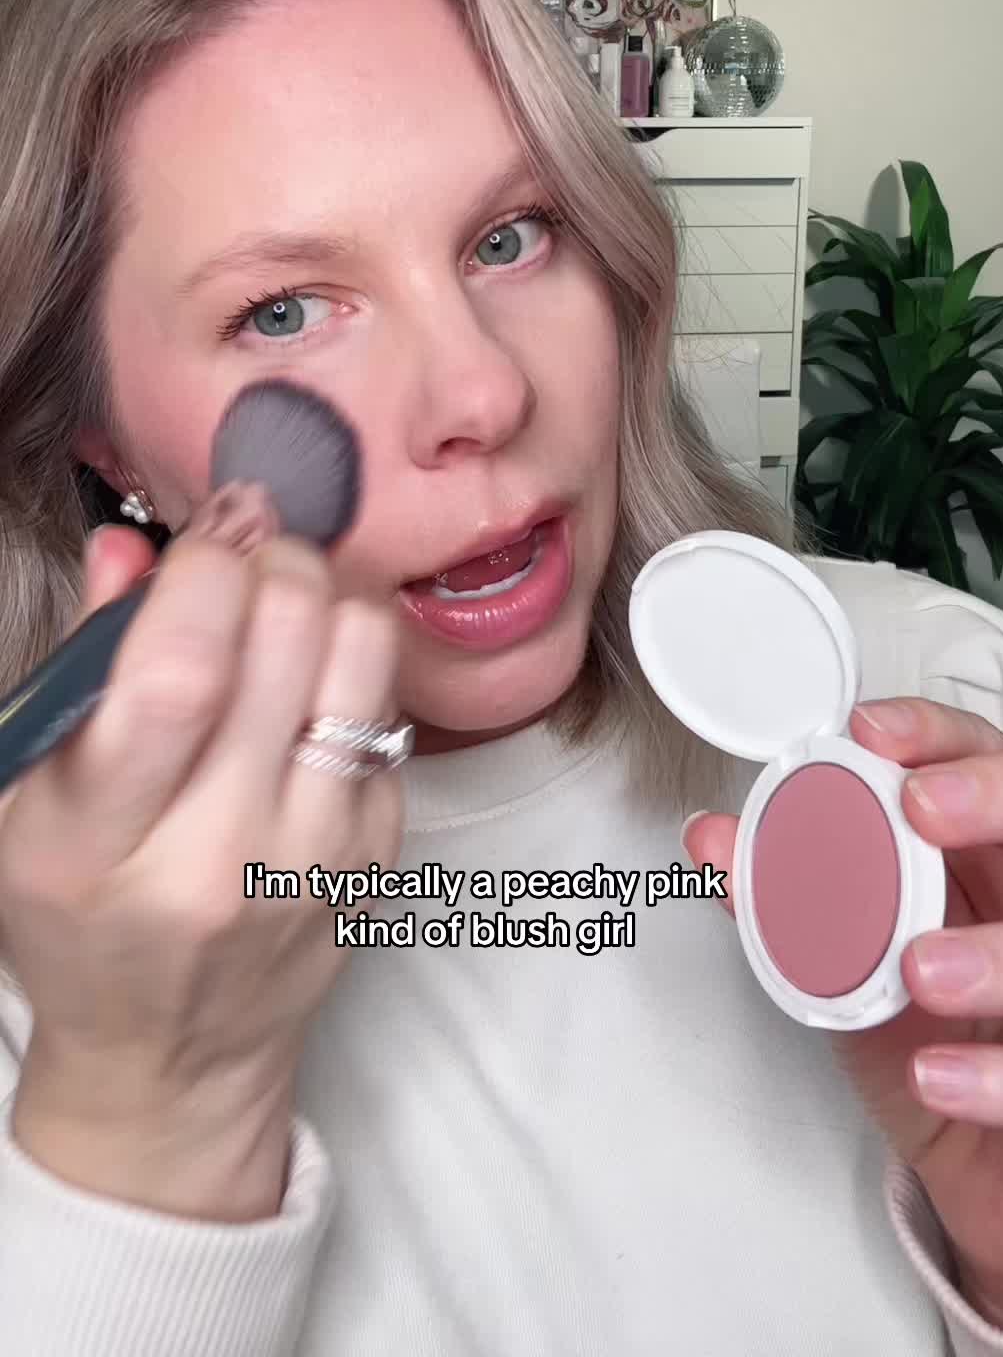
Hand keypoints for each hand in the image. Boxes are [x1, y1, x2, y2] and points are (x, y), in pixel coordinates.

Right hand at [0, 521, 402, 1220]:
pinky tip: (305, 684)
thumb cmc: (85, 917)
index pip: (175, 680)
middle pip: (283, 643)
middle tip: (249, 544)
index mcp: (96, 847)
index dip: (202, 573)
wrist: (173, 1058)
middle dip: (270, 557)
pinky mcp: (379, 857)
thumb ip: (80, 667)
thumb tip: (131, 544)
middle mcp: (216, 858)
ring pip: (361, 657)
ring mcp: (314, 861)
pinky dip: (350, 665)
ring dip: (325, 595)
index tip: (210, 525)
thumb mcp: (32, 806)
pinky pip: (388, 707)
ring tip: (283, 599)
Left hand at [683, 698, 1002, 1336]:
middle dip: (1001, 796)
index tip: (870, 732)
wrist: (995, 1184)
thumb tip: (714, 842)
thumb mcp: (860, 968)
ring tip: (920, 968)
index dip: (939, 738)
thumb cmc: (946, 1047)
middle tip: (922, 808)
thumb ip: (794, 903)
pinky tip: (943, 1077)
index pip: (995, 760)